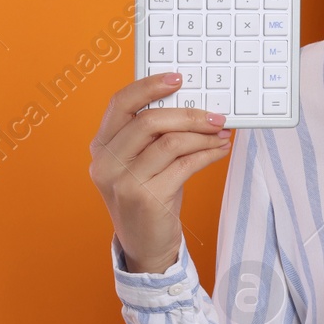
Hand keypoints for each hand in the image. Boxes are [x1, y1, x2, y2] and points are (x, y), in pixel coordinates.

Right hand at [88, 73, 233, 274]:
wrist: (145, 246)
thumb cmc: (147, 196)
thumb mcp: (140, 163)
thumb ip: (152, 135)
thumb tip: (192, 104)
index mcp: (101, 146)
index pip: (120, 103)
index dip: (149, 86)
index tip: (178, 78)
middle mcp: (107, 162)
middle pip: (150, 121)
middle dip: (189, 115)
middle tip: (215, 116)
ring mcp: (124, 182)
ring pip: (171, 142)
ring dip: (203, 135)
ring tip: (221, 134)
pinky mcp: (147, 198)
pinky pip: (185, 165)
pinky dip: (207, 154)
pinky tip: (219, 150)